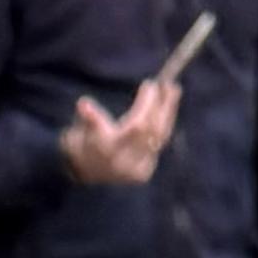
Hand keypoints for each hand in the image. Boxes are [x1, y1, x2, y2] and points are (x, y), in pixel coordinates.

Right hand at [63, 72, 179, 186]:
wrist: (86, 170)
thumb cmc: (87, 140)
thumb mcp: (83, 127)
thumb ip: (89, 117)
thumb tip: (83, 104)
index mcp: (111, 151)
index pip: (137, 126)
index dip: (146, 105)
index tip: (150, 84)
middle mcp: (126, 163)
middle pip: (152, 132)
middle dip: (162, 107)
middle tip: (168, 85)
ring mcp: (137, 170)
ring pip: (160, 138)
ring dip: (168, 113)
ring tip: (173, 90)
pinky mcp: (144, 172)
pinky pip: (159, 144)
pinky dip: (165, 124)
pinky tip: (168, 107)